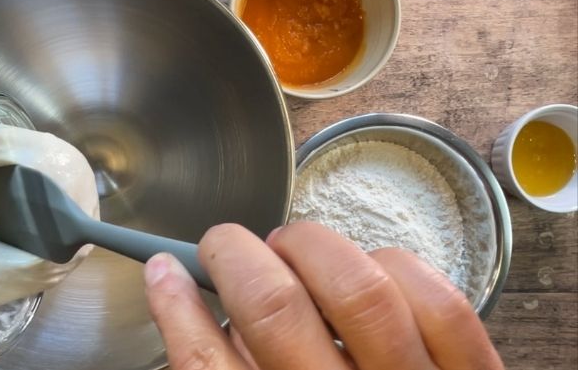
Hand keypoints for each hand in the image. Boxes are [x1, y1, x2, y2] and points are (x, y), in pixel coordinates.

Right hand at [144, 222, 503, 369]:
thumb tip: (195, 315)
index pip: (207, 365)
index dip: (176, 306)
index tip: (165, 272)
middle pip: (273, 308)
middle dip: (232, 255)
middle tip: (222, 247)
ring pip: (357, 289)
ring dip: (308, 246)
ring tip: (288, 246)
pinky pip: (437, 303)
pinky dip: (394, 265)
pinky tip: (368, 265)